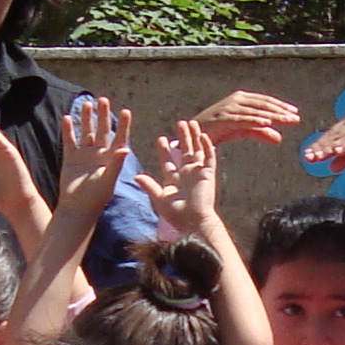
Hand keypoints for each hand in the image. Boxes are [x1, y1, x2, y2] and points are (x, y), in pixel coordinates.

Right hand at [55, 95, 132, 215]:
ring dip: (87, 119)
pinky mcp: (71, 158)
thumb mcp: (108, 180)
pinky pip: (70, 140)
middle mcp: (99, 155)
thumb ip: (116, 163)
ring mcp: (85, 155)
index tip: (125, 111)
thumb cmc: (95, 198)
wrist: (76, 209)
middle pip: (103, 131)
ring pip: (87, 132)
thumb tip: (125, 147)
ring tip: (87, 103)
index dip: (123, 126)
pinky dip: (69, 130)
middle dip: (103, 116)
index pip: (120, 138)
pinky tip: (67, 118)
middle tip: (103, 100)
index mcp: (112, 159)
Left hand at [139, 118, 217, 234]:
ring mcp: (198, 173)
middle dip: (182, 137)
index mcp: (174, 180)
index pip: (169, 160)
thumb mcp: (159, 198)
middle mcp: (186, 175)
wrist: (193, 222)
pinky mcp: (208, 174)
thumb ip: (149, 185)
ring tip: (192, 122)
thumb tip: (136, 176)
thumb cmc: (176, 215)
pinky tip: (203, 135)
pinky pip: (208, 157)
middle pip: (184, 151)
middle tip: (179, 123)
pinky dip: (206, 146)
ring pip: (197, 150)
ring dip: (194, 137)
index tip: (161, 138)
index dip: (165, 149)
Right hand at [190, 89, 301, 148]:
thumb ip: (260, 132)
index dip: (280, 106)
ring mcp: (229, 108)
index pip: (265, 101)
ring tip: (287, 121)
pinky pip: (243, 120)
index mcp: (241, 99)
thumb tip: (279, 139)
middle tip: (296, 118)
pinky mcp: (224, 118)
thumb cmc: (218, 130)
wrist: (194, 134)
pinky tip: (267, 123)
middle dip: (281, 111)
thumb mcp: (242, 130)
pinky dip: (255, 121)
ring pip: (256, 112)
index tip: (294, 113)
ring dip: (273, 116)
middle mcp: (236, 100)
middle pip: (263, 105)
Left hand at [304, 110, 344, 173]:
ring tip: (320, 156)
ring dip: (332, 148)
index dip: (319, 146)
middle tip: (311, 157)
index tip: (308, 156)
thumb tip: (331, 168)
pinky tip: (339, 151)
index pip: (330, 136)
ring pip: (344, 139)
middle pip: (335, 137)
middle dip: (322, 148)